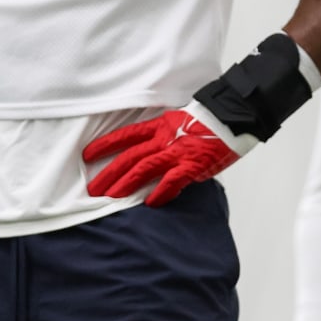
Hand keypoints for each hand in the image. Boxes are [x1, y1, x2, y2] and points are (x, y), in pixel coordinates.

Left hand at [83, 103, 251, 206]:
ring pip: (144, 169)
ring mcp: (177, 152)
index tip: (87, 155)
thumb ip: (164, 136)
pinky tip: (150, 203)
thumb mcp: (180, 121)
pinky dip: (160, 192)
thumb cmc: (208, 121)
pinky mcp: (192, 165)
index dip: (106, 145)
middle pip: (130, 156)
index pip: (127, 136)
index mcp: (160, 126)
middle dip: (109, 173)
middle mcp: (164, 139)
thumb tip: (152, 152)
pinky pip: (171, 181)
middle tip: (93, 189)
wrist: (232, 118)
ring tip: (111, 198)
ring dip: (126, 184)